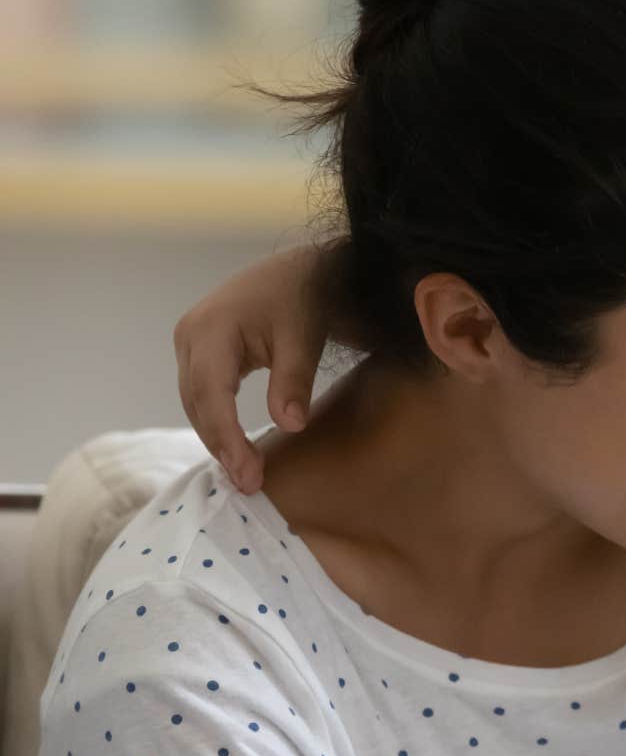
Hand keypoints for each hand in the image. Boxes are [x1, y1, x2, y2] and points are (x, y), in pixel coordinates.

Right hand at [173, 242, 333, 492]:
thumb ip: (294, 380)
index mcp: (212, 329)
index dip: (227, 437)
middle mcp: (190, 336)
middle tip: (248, 485)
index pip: (211, 394)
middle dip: (221, 445)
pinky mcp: (199, 351)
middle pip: (197, 402)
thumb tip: (289, 427)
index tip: (248, 473)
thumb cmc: (304, 298)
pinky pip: (202, 394)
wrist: (299, 270)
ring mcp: (190, 343)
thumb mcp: (305, 337)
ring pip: (196, 402)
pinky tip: (237, 449)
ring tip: (244, 476)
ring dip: (217, 438)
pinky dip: (217, 422)